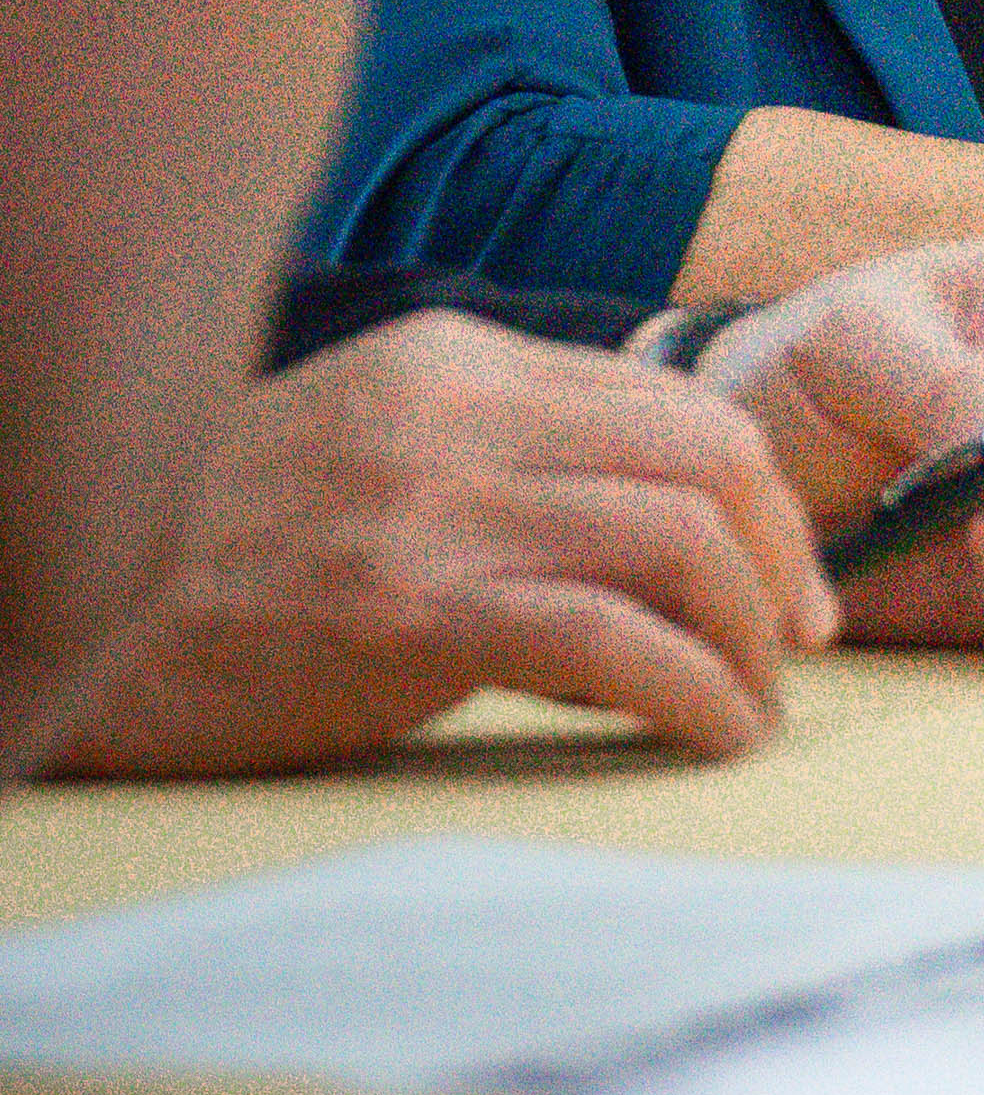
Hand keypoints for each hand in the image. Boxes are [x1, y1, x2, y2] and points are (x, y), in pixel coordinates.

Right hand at [44, 315, 834, 775]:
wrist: (65, 617)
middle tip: (798, 643)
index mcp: (451, 359)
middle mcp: (453, 413)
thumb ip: (508, 466)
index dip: (762, 494)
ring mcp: (430, 508)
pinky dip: (696, 694)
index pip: (671, 398)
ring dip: (749, 638)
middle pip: (709, 454)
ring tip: (750, 704)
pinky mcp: (409, 613)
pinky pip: (614, 643)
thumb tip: (670, 553)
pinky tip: (711, 735)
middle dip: (783, 558)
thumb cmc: (228, 560)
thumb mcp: (374, 456)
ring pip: (682, 541)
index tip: (789, 580)